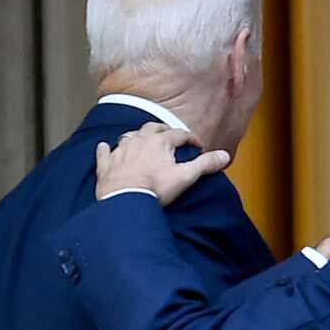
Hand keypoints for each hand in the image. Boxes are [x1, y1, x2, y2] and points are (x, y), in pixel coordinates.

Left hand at [95, 123, 230, 205]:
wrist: (125, 201)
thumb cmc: (155, 188)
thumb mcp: (185, 177)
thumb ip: (205, 165)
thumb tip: (225, 155)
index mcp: (160, 142)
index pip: (179, 134)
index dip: (191, 138)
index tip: (198, 146)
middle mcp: (139, 140)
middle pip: (152, 128)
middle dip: (163, 130)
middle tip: (170, 136)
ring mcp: (120, 150)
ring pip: (129, 136)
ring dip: (137, 137)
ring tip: (142, 141)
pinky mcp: (106, 164)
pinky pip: (104, 152)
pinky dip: (106, 149)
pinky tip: (105, 147)